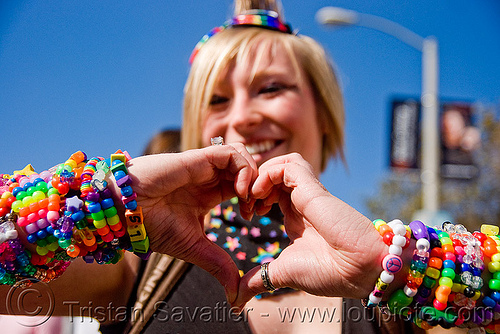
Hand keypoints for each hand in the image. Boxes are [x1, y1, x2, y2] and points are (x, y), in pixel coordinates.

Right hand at [123, 144, 256, 302]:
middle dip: (259, 186)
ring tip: (248, 200)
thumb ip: (218, 264)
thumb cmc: (152, 227)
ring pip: (242, 156)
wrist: (124, 214)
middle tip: (258, 208)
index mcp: (209, 193)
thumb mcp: (195, 247)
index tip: (253, 218)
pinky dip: (244, 169)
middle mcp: (208, 177)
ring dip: (254, 176)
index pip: (243, 186)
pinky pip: (231, 153)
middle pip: (246, 168)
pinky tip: (239, 192)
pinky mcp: (197, 158)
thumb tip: (236, 296)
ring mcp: (203, 166)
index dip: (255, 198)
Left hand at [235, 153, 385, 307]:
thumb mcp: (282, 274)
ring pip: (282, 164)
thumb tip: (236, 299)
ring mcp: (308, 193)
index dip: (253, 197)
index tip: (246, 216)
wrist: (359, 272)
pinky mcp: (314, 188)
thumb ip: (258, 279)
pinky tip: (260, 194)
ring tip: (252, 197)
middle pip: (273, 175)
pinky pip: (289, 165)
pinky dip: (269, 173)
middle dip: (252, 185)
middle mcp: (302, 202)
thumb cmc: (328, 273)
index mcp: (296, 217)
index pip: (271, 192)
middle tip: (245, 205)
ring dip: (260, 175)